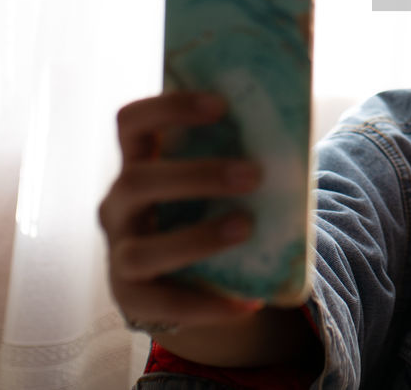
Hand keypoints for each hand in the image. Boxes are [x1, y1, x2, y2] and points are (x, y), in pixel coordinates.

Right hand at [97, 92, 265, 331]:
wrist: (190, 279)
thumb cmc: (209, 209)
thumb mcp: (214, 180)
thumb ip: (235, 156)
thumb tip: (292, 134)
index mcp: (138, 162)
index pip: (132, 122)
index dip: (169, 108)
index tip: (221, 104)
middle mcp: (118, 205)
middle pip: (136, 181)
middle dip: (195, 176)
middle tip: (253, 174)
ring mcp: (120, 254)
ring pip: (142, 251)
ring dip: (197, 239)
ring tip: (246, 229)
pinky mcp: (133, 300)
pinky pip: (165, 305)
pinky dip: (209, 305)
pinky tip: (249, 302)